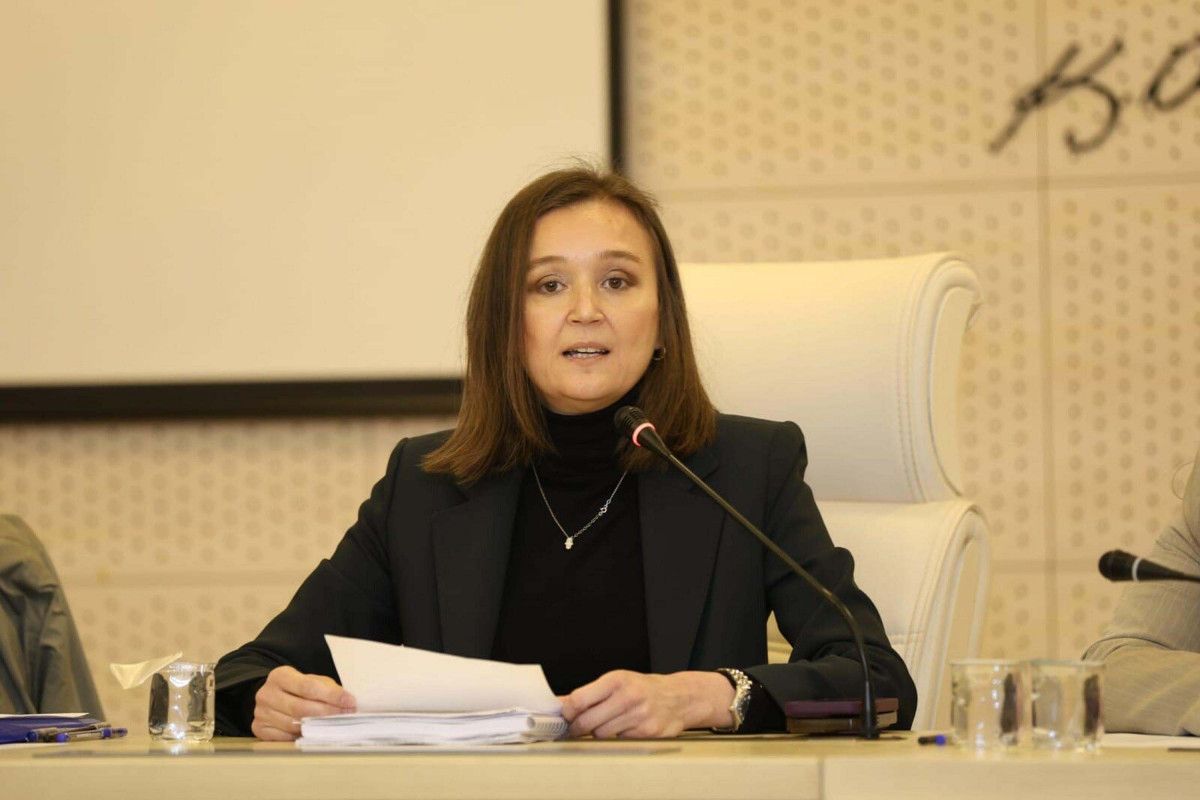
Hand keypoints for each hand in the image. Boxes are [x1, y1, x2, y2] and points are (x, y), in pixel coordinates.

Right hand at [251, 665, 356, 740]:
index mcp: (280, 676)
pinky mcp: (259, 729)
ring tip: (334, 725)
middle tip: (345, 715)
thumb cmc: (297, 689)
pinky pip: (284, 738)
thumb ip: (328, 689)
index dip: (331, 695)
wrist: (274, 697)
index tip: (349, 702)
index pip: (308, 686)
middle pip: (300, 708)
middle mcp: (266, 694)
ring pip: (292, 725)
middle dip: (327, 713)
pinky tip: (314, 733)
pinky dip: (301, 737)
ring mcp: (260, 713)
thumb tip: (347, 703)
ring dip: (317, 727)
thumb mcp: (312, 681)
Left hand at [559, 670, 734, 738]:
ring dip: (598, 734)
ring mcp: (639, 716)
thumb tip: (560, 703)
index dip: (568, 711)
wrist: (679, 697)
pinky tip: (624, 729)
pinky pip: (619, 742)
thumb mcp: (616, 682)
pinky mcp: (648, 733)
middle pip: (588, 721)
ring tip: (606, 724)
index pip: (580, 699)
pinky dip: (617, 739)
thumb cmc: (642, 689)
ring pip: (601, 735)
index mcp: (616, 680)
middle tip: (577, 728)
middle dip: (578, 728)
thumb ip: (589, 693)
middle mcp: (628, 696)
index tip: (566, 716)